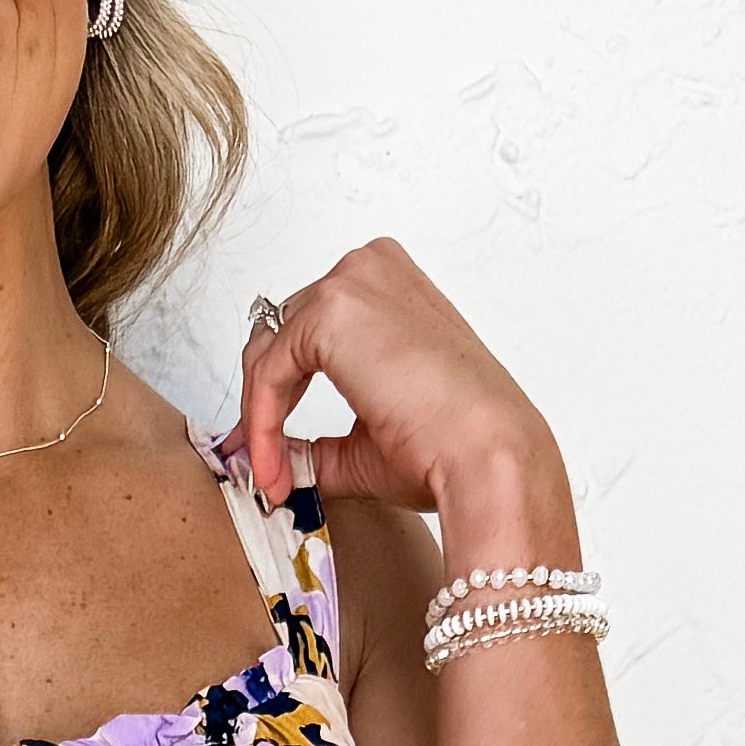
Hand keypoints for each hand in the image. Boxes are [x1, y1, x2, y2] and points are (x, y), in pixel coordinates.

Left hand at [237, 240, 571, 556]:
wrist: (484, 455)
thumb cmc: (450, 447)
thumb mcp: (364, 440)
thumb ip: (314, 442)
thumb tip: (274, 460)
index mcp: (388, 287)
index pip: (310, 330)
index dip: (280, 393)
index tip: (271, 450)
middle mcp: (369, 269)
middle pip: (282, 332)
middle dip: (264, 403)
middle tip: (260, 464)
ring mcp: (351, 282)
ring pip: (270, 350)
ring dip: (261, 418)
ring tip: (272, 475)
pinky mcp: (331, 309)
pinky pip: (270, 369)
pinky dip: (262, 420)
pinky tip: (272, 464)